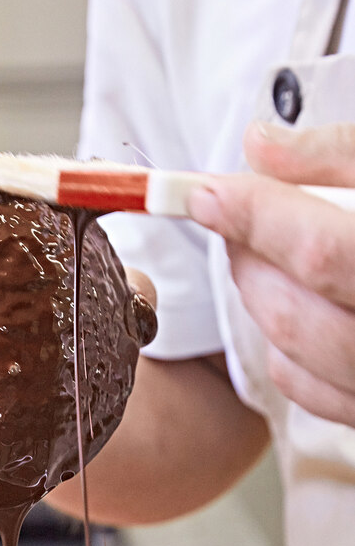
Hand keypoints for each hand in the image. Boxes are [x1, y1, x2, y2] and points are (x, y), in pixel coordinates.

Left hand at [187, 121, 354, 426]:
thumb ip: (344, 156)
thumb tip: (262, 148)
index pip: (322, 250)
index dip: (255, 217)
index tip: (205, 190)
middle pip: (300, 311)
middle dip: (250, 257)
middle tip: (235, 214)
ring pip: (300, 354)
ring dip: (260, 301)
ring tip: (259, 256)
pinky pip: (319, 397)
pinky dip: (287, 354)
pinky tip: (290, 316)